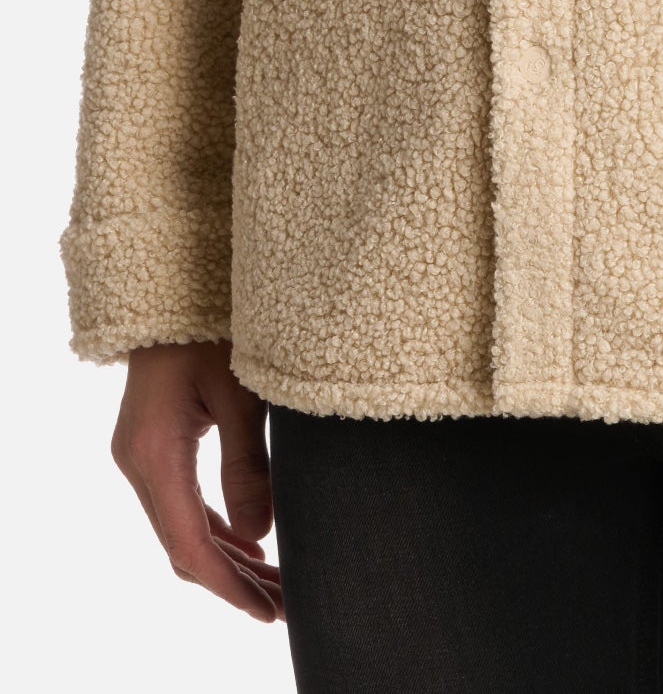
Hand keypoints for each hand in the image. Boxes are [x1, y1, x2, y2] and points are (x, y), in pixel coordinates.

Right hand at [111, 339, 282, 622]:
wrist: (175, 289)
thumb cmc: (212, 329)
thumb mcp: (240, 393)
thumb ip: (248, 464)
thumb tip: (261, 534)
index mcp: (155, 456)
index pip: (189, 546)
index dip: (228, 586)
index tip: (267, 611)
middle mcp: (140, 464)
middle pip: (185, 546)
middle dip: (234, 582)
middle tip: (285, 606)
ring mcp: (145, 457)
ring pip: (184, 528)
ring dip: (228, 560)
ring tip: (276, 586)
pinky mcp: (158, 446)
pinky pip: (184, 504)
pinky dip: (217, 530)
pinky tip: (252, 545)